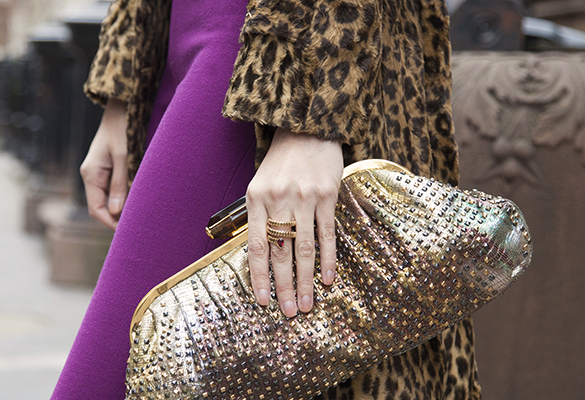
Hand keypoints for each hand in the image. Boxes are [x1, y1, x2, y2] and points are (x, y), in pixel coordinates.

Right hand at [80, 99, 128, 230]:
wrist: (121, 108)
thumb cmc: (122, 129)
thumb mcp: (123, 156)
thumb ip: (120, 183)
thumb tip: (115, 211)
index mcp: (91, 174)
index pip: (96, 209)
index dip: (110, 223)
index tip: (127, 232)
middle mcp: (91, 175)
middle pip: (100, 207)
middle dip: (116, 219)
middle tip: (136, 229)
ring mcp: (99, 172)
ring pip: (107, 199)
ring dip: (121, 209)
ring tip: (139, 217)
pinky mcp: (107, 168)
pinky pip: (113, 189)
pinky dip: (123, 198)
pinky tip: (137, 202)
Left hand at [246, 128, 343, 316]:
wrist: (306, 129)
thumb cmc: (281, 163)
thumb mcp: (259, 185)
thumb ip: (258, 217)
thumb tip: (260, 256)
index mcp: (256, 200)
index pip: (256, 247)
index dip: (260, 277)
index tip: (263, 301)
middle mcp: (278, 200)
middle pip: (280, 252)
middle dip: (283, 286)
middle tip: (288, 312)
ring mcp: (303, 198)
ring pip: (304, 248)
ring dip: (305, 280)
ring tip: (307, 304)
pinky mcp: (327, 195)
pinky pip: (327, 234)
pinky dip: (328, 259)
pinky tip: (327, 279)